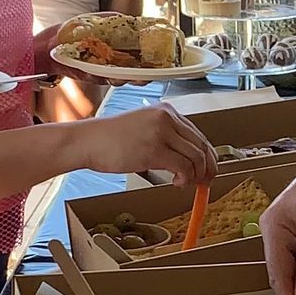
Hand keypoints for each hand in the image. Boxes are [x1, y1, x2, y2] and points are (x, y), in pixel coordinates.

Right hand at [76, 103, 215, 184]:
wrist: (87, 141)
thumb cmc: (110, 139)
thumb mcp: (144, 129)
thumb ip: (165, 138)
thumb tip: (186, 161)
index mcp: (166, 111)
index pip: (197, 134)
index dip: (206, 155)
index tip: (206, 170)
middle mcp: (167, 117)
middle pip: (201, 145)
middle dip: (207, 167)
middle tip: (205, 182)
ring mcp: (161, 132)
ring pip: (196, 157)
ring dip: (196, 175)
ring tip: (187, 184)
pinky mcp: (154, 149)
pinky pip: (184, 167)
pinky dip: (186, 179)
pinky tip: (176, 183)